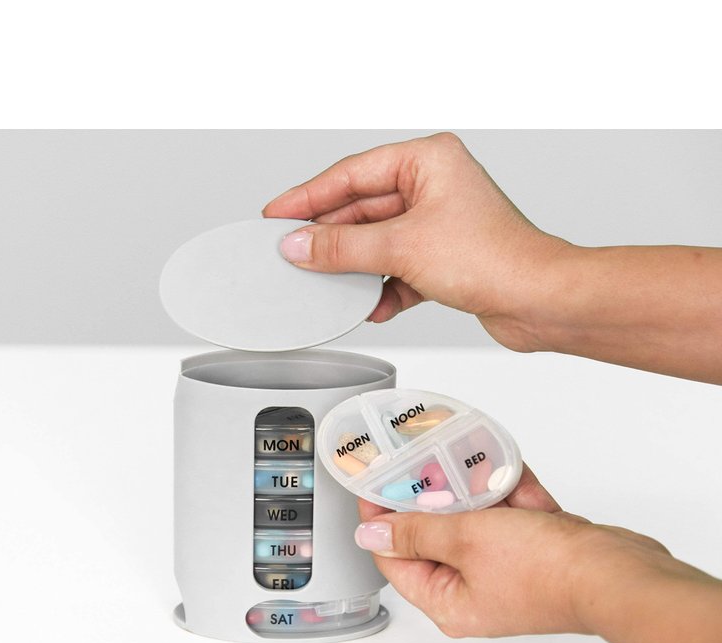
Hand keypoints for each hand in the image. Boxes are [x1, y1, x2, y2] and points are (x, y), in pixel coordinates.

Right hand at [263, 132, 721, 382]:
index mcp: (428, 161)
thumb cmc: (496, 259)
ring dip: (356, 268)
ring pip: (378, 243)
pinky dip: (383, 289)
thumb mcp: (402, 247)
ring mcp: (438, 224)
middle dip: (331, 239)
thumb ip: (343, 247)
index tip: (278, 213)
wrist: (539, 301)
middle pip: (362, 210)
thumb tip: (300, 245)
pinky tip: (372, 306)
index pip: (352, 175)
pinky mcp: (443, 258)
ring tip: (327, 284)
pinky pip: (396, 269)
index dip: (309, 196)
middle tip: (294, 253)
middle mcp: (434, 187)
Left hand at [351, 464, 721, 642]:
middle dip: (434, 495)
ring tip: (466, 457)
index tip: (375, 482)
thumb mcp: (466, 540)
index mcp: (448, 601)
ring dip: (475, 487)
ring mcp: (503, 568)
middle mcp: (473, 589)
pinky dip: (508, 491)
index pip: (395, 556)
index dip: (381, 516)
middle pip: (434, 533)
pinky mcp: (531, 550)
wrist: (617, 572)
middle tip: (421, 460)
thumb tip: (372, 534)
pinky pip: (507, 513)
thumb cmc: (548, 572)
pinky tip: (506, 468)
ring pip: (474, 517)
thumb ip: (416, 533)